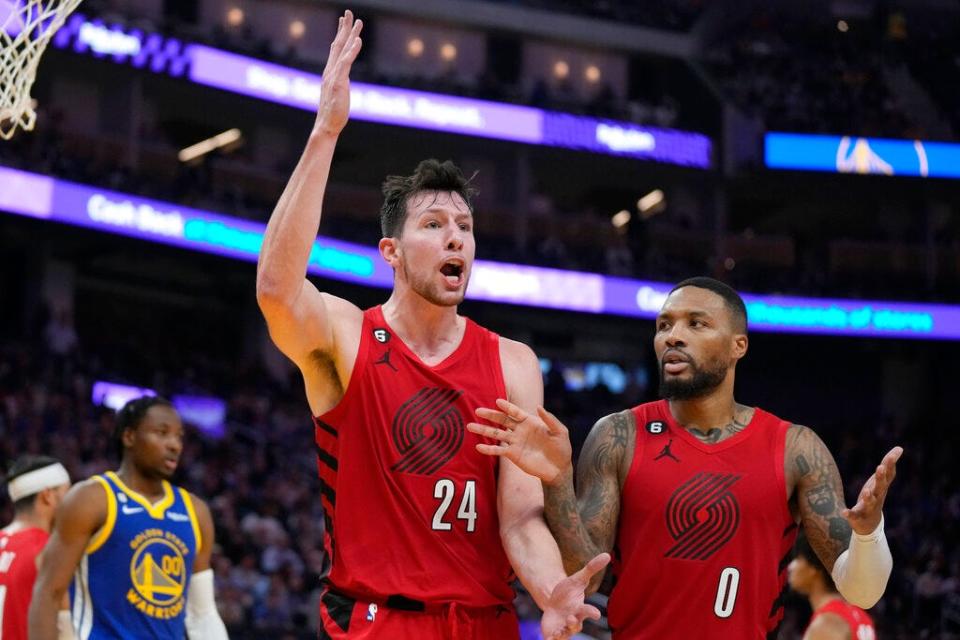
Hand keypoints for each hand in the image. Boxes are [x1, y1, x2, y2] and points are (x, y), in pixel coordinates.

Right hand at [314, 11, 362, 136]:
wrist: (326, 125)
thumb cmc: (333, 113)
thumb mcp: (338, 94)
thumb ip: (339, 84)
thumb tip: (342, 81)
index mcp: (330, 72)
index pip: (336, 49)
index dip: (340, 34)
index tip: (343, 21)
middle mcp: (330, 71)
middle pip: (338, 44)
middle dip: (344, 28)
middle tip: (349, 12)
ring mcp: (334, 76)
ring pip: (343, 50)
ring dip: (350, 34)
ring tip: (358, 21)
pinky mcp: (339, 82)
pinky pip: (346, 63)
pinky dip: (352, 50)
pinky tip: (358, 40)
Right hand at [467, 399, 572, 483]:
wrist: (559, 468)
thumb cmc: (562, 448)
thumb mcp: (560, 432)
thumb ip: (550, 419)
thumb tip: (538, 407)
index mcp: (530, 422)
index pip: (515, 412)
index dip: (507, 407)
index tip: (497, 401)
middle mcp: (520, 430)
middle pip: (502, 420)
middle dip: (490, 415)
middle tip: (477, 410)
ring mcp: (515, 442)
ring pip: (496, 434)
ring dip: (483, 430)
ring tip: (470, 426)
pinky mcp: (513, 455)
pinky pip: (498, 450)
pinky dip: (488, 449)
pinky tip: (478, 447)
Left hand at [540, 553, 609, 639]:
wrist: (554, 603)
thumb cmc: (568, 592)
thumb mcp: (578, 579)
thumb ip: (591, 568)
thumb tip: (607, 554)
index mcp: (580, 608)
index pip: (588, 611)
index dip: (592, 612)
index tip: (596, 614)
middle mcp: (573, 620)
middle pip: (576, 624)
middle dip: (574, 623)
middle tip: (571, 618)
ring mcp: (563, 628)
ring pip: (565, 634)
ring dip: (562, 633)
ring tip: (557, 632)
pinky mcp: (553, 633)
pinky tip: (549, 639)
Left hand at [843, 446, 901, 534]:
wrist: (870, 524)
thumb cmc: (876, 496)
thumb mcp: (881, 480)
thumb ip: (888, 465)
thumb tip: (900, 448)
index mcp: (882, 487)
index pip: (889, 475)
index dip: (890, 463)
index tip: (895, 452)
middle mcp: (877, 496)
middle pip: (880, 487)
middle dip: (880, 477)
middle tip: (880, 467)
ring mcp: (868, 507)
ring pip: (870, 502)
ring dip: (869, 496)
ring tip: (867, 491)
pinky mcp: (858, 516)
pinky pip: (853, 515)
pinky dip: (849, 513)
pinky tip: (843, 512)